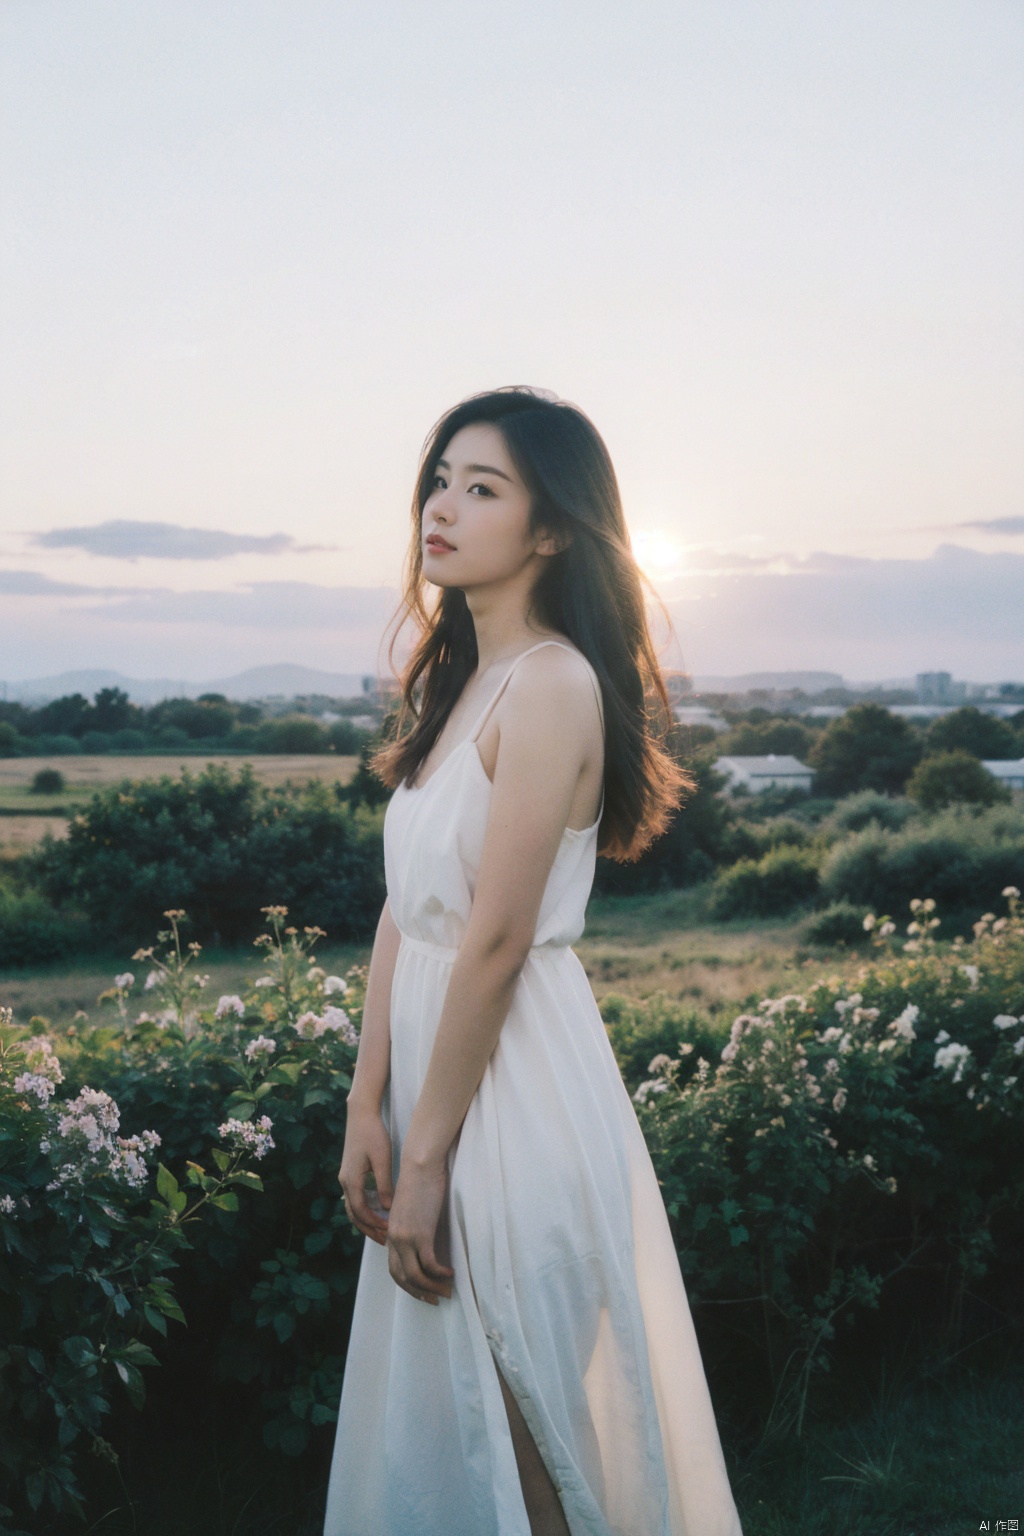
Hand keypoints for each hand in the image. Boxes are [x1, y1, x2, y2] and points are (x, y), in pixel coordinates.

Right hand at [338, 1103, 393, 1244]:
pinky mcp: (349, 1173)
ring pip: (353, 1208)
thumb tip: (388, 1208)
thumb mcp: (383, 1159)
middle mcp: (344, 1181)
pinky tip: (377, 1213)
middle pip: (354, 1214)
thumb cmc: (373, 1134)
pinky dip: (364, 1210)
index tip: (389, 1233)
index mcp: (351, 1180)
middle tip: (386, 1241)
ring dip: (365, 1221)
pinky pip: (355, 1198)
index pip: (361, 1212)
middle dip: (369, 1229)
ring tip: (382, 1231)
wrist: (361, 1114)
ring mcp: (345, 1177)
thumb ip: (384, 1185)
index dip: (375, 1224)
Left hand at [386, 1160, 454, 1304]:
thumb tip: (425, 1240)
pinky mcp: (421, 1233)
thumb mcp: (411, 1207)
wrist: (420, 1164)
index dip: (407, 1284)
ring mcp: (406, 1237)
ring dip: (431, 1287)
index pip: (394, 1268)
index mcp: (391, 1232)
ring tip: (447, 1291)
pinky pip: (430, 1264)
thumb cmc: (420, 1180)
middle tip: (434, 1299)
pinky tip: (451, 1273)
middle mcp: (395, 1238)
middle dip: (418, 1292)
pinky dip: (440, 1273)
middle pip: (401, 1277)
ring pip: (415, 1275)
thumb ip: (413, 1225)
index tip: (422, 1291)